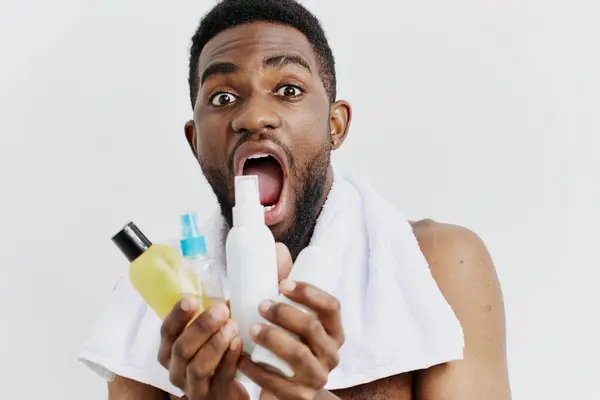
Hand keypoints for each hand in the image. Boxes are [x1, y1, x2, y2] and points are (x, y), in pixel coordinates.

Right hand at [156, 242, 294, 399]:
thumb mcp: (229, 316)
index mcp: (174, 345)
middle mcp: (178, 367)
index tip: (191, 299)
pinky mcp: (215, 397)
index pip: (166, 330)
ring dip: (214, 344)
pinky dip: (229, 363)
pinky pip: (219, 381)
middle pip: (179, 348)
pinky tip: (240, 347)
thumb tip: (279, 250)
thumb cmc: (231, 344)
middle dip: (199, 327)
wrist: (239, 384)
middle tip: (221, 310)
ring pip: (196, 367)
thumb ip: (248, 287)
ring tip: (232, 327)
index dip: (176, 314)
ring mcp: (195, 386)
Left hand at [238, 244, 344, 399]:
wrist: (293, 390)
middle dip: (285, 313)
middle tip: (261, 305)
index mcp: (334, 330)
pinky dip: (256, 368)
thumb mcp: (294, 316)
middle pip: (313, 328)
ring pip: (298, 355)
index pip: (332, 307)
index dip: (310, 293)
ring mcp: (316, 376)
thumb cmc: (292, 343)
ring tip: (250, 327)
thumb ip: (286, 286)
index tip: (284, 283)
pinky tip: (241, 357)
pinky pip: (278, 383)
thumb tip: (276, 247)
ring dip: (272, 338)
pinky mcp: (298, 396)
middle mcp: (331, 353)